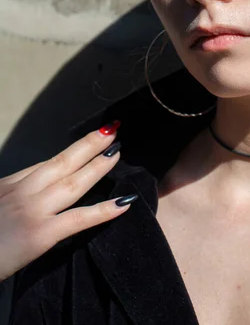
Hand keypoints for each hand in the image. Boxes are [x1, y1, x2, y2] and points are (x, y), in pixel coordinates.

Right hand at [0, 121, 137, 282]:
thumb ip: (8, 199)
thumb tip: (22, 204)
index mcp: (9, 186)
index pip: (45, 165)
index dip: (70, 153)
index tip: (88, 142)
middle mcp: (22, 191)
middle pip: (62, 162)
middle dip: (89, 145)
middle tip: (112, 130)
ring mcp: (34, 210)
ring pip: (73, 182)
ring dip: (99, 165)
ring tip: (118, 151)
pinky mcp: (41, 234)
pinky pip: (78, 219)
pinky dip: (103, 210)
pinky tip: (124, 203)